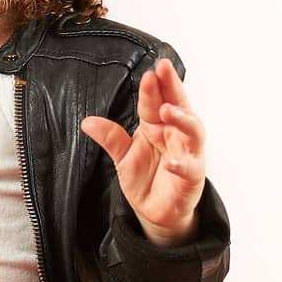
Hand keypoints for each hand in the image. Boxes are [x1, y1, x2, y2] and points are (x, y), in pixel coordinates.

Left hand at [80, 58, 205, 245]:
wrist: (155, 211)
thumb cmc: (145, 179)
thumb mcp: (122, 156)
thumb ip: (110, 138)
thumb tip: (88, 122)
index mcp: (158, 126)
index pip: (156, 101)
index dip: (153, 86)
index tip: (148, 72)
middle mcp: (176, 135)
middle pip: (179, 106)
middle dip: (173, 86)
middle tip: (164, 69)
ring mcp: (187, 154)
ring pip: (193, 131)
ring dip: (181, 119)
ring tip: (166, 110)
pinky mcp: (192, 178)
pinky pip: (191, 168)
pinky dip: (182, 164)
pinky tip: (172, 161)